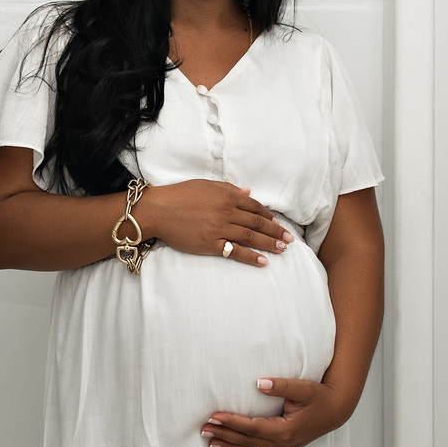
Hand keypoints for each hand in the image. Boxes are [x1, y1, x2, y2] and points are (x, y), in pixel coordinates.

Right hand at [138, 180, 293, 266]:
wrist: (158, 210)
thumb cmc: (179, 195)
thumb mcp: (205, 185)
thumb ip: (228, 188)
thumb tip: (248, 193)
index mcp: (226, 195)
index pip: (254, 207)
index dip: (268, 216)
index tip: (278, 223)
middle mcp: (226, 211)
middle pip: (257, 223)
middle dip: (275, 231)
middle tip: (289, 239)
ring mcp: (219, 229)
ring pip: (250, 237)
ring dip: (269, 244)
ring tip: (282, 249)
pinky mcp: (210, 244)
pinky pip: (235, 251)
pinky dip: (251, 256)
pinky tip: (263, 261)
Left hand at [200, 378, 351, 446]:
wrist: (336, 411)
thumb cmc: (320, 397)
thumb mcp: (303, 387)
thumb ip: (281, 385)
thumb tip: (258, 383)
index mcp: (285, 430)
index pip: (251, 427)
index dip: (232, 422)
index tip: (214, 416)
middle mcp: (282, 443)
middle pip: (247, 441)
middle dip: (224, 434)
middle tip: (203, 429)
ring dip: (229, 446)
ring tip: (209, 443)